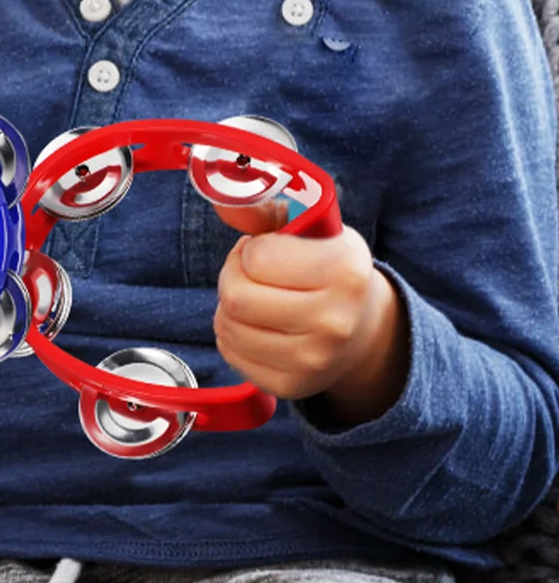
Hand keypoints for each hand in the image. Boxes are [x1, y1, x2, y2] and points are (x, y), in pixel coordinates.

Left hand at [212, 200, 407, 423]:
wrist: (362, 331)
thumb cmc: (327, 271)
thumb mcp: (310, 231)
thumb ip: (263, 211)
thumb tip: (221, 197)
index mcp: (346, 271)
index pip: (257, 257)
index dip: (253, 250)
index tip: (270, 251)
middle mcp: (335, 320)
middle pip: (236, 296)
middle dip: (233, 277)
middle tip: (252, 275)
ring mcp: (313, 359)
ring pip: (227, 325)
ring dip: (230, 308)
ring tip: (259, 300)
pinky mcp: (290, 385)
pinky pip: (230, 353)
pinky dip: (234, 335)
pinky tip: (260, 327)